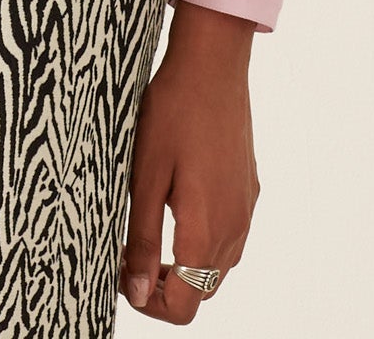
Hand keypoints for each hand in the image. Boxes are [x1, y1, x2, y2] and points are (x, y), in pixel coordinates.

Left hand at [118, 0, 260, 320]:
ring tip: (149, 230)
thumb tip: (138, 291)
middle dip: (165, 287)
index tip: (124, 273)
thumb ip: (143, 239)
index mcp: (206, 231)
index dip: (150, 303)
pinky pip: (229, 236)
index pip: (185, 306)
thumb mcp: (146, 176)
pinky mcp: (248, 190)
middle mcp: (234, 229)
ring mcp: (245, 210)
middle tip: (131, 253)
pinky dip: (203, 240)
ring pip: (217, 266)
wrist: (212, 65)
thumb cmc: (174, 113)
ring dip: (185, 265)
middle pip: (202, 292)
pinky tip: (178, 205)